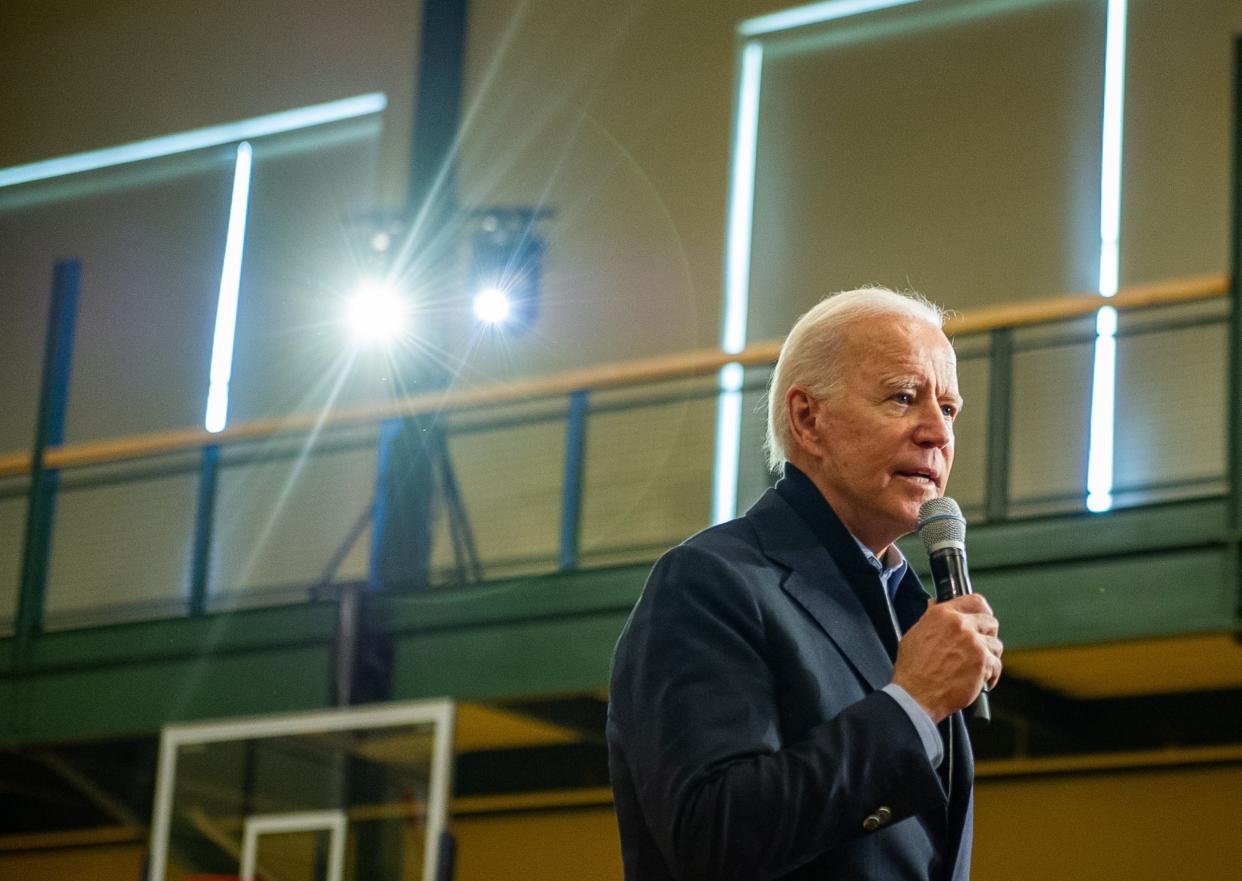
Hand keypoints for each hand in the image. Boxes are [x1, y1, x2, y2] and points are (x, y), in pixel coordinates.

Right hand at [891, 593, 1001, 723]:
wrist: (916, 694)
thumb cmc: (912, 669)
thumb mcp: (914, 635)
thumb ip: (929, 618)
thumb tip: (934, 604)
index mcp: (942, 614)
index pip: (974, 601)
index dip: (982, 611)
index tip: (983, 618)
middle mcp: (959, 624)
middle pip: (990, 621)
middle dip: (988, 635)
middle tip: (981, 648)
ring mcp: (973, 642)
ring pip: (996, 645)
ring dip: (990, 657)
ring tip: (979, 668)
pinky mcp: (982, 661)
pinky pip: (997, 665)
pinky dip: (991, 676)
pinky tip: (981, 681)